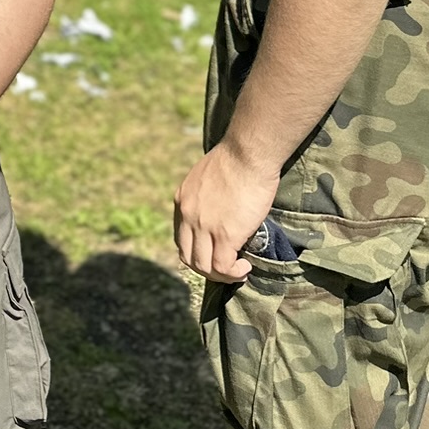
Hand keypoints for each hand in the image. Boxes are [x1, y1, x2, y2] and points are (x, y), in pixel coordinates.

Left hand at [174, 138, 278, 281]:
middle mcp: (187, 215)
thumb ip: (206, 195)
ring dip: (221, 275)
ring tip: (238, 270)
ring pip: (204, 267)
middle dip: (206, 268)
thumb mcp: (207, 176)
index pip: (181, 237)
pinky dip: (234, 272)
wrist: (247, 153)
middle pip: (188, 256)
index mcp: (182, 200)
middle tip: (226, 268)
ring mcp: (204, 226)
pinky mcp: (225, 235)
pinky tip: (245, 267)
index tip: (214, 253)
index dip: (197, 251)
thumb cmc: (236, 159)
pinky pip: (223, 267)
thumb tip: (219, 210)